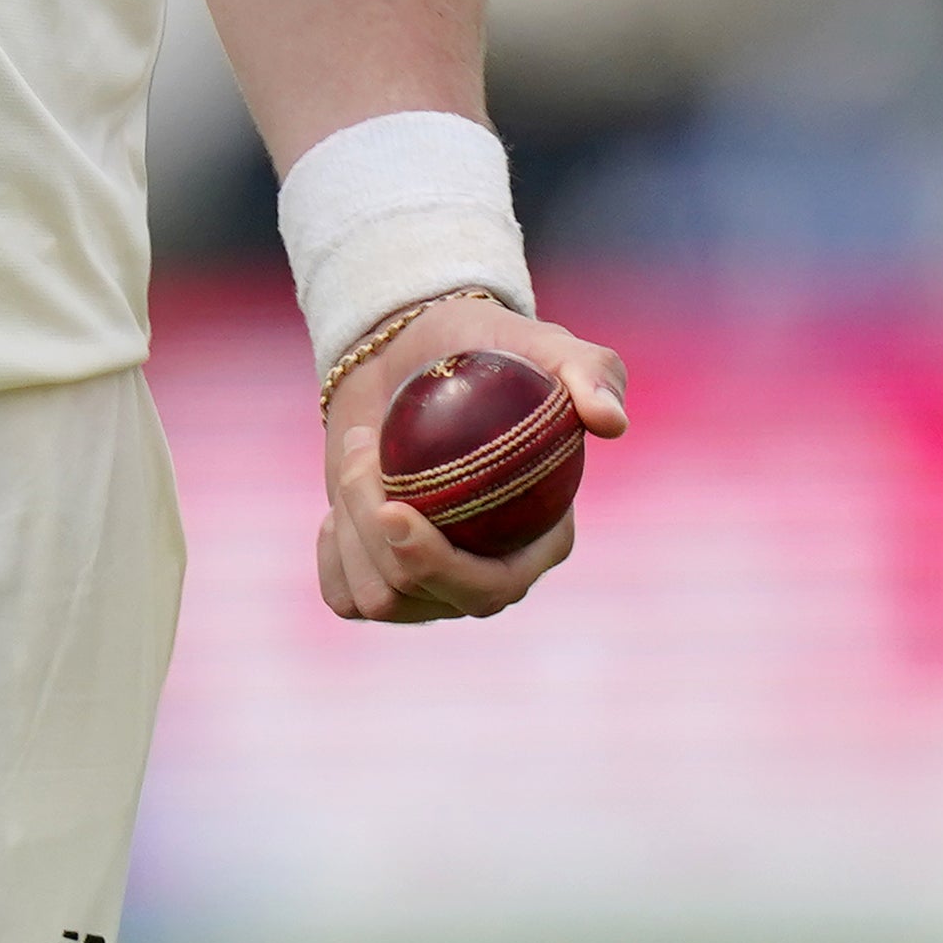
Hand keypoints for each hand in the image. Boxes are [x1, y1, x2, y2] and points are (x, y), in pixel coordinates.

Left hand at [316, 291, 629, 625]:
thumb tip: (611, 422)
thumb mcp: (543, 344)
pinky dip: (331, 555)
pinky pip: (346, 598)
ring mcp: (433, 585)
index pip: (491, 586)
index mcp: (539, 542)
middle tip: (361, 464)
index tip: (393, 510)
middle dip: (381, 544)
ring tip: (361, 446)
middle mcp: (487, 574)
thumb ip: (590, 372)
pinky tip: (337, 508)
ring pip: (379, 598)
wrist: (412, 351)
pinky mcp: (381, 577)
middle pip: (425, 599)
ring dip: (350, 524)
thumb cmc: (487, 347)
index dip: (438, 566)